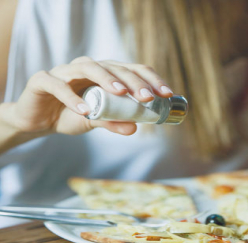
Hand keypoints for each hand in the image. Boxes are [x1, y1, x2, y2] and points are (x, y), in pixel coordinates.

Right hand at [5, 57, 173, 136]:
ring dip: (106, 79)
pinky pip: (57, 84)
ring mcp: (64, 71)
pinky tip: (85, 110)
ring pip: (87, 66)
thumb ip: (112, 122)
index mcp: (104, 75)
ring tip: (121, 94)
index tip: (167, 94)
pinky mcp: (42, 80)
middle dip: (133, 81)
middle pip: (114, 67)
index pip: (131, 70)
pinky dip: (71, 96)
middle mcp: (87, 68)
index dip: (150, 80)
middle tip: (148, 97)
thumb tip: (135, 128)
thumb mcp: (95, 121)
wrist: (37, 120)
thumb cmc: (70, 115)